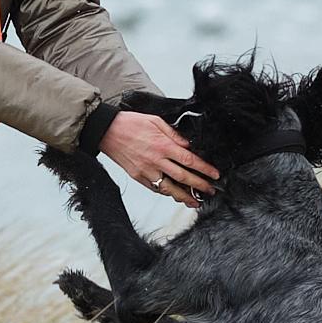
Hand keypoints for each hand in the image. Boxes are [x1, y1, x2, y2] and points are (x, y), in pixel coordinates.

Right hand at [98, 111, 218, 208]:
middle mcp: (156, 160)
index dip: (204, 169)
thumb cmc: (130, 123)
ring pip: (170, 188)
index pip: (190, 160)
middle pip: (183, 177)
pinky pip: (155, 189)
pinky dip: (167, 194)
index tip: (214, 175)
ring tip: (195, 201)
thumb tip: (188, 145)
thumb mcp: (155, 121)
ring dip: (185, 197)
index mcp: (163, 145)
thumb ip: (174, 134)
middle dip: (200, 186)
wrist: (106, 131)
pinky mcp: (138, 177)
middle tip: (210, 191)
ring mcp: (146, 171)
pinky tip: (175, 195)